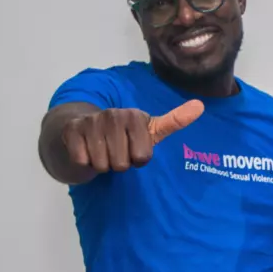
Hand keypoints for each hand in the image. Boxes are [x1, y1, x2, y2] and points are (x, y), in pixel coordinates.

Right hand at [62, 100, 203, 173]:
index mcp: (135, 116)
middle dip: (118, 164)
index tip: (133, 147)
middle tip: (114, 151)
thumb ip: (174, 121)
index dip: (138, 159)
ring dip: (102, 164)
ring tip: (101, 151)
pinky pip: (84, 161)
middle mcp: (113, 115)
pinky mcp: (71, 130)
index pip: (143, 157)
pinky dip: (84, 162)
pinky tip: (85, 150)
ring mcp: (91, 121)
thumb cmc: (121, 135)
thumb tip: (201, 106)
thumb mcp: (150, 130)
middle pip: (122, 164)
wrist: (80, 131)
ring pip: (103, 164)